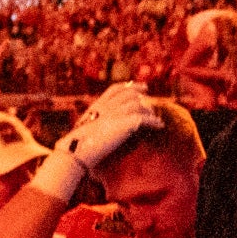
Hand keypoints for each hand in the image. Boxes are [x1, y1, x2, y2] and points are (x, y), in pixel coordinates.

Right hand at [32, 81, 159, 199]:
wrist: (76, 151)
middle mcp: (106, 106)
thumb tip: (96, 133)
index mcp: (96, 106)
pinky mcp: (125, 123)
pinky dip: (154, 122)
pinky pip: (145, 119)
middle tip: (149, 98)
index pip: (114, 90)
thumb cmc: (76, 147)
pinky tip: (160, 126)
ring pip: (138, 105)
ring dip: (148, 111)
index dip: (127, 86)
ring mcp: (115, 113)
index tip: (136, 86)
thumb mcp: (84, 132)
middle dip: (140, 93)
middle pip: (129, 94)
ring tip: (155, 118)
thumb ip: (93, 127)